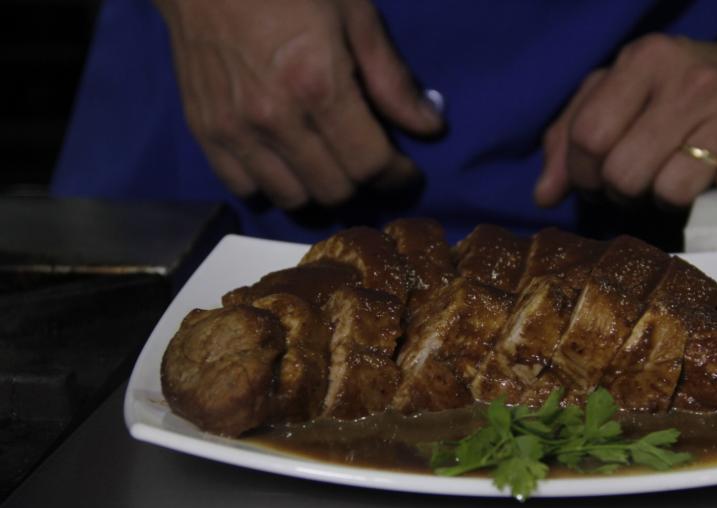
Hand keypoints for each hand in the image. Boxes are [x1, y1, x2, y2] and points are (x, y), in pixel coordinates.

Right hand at [155, 0, 442, 208]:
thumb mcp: (355, 15)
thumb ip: (392, 79)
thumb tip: (431, 125)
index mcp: (318, 87)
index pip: (370, 166)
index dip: (398, 178)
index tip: (406, 173)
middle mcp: (276, 119)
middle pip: (335, 191)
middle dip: (363, 185)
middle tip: (370, 165)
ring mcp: (235, 130)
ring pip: (292, 199)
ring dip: (319, 191)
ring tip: (331, 167)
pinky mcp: (205, 132)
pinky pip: (245, 189)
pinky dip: (272, 186)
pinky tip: (287, 165)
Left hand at [534, 35, 716, 207]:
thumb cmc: (680, 95)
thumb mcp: (619, 99)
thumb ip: (571, 139)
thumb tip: (545, 195)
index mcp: (645, 58)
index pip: (588, 138)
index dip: (585, 174)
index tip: (601, 178)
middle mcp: (692, 74)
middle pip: (624, 173)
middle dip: (626, 192)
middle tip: (645, 180)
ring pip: (673, 191)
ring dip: (672, 199)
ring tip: (683, 177)